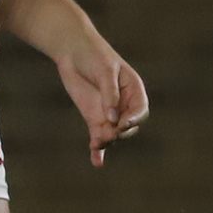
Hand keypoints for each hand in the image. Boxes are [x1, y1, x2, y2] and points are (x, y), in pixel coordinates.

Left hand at [51, 28, 150, 164]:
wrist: (72, 50)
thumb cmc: (93, 55)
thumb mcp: (104, 71)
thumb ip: (109, 94)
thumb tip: (112, 118)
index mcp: (133, 90)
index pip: (140, 111)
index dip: (134, 120)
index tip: (122, 124)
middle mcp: (124, 104)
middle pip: (128, 126)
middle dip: (120, 132)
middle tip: (108, 133)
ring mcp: (108, 113)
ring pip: (113, 134)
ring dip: (107, 141)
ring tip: (96, 143)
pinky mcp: (94, 118)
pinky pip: (98, 136)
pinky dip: (98, 149)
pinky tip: (97, 162)